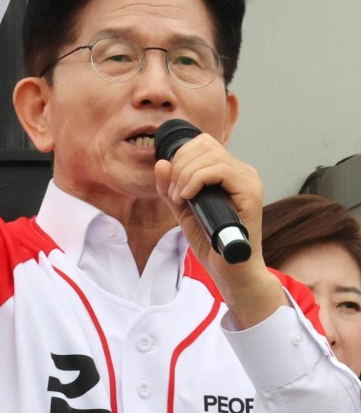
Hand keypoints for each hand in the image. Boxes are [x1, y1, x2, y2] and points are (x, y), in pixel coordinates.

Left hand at [153, 134, 285, 328]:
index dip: (181, 156)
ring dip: (185, 175)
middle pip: (204, 145)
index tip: (172, 184)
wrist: (229, 269)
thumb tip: (161, 162)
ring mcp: (249, 181)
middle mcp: (242, 172)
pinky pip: (221, 170)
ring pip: (211, 156)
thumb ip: (170, 187)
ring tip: (180, 198)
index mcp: (229, 172)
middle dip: (180, 166)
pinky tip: (187, 197)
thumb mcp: (182, 209)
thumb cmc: (210, 241)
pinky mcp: (251, 193)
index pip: (202, 143)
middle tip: (174, 194)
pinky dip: (196, 180)